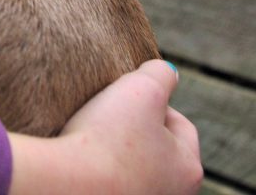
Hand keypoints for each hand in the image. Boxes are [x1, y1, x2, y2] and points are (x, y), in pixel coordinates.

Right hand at [8, 60, 202, 193]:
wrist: (66, 185)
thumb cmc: (107, 137)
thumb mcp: (141, 88)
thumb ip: (160, 73)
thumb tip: (167, 72)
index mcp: (189, 169)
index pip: (180, 125)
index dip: (153, 102)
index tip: (125, 96)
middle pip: (157, 149)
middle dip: (136, 129)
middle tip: (110, 115)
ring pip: (134, 168)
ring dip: (118, 152)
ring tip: (93, 136)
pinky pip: (110, 183)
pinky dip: (99, 170)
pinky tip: (81, 159)